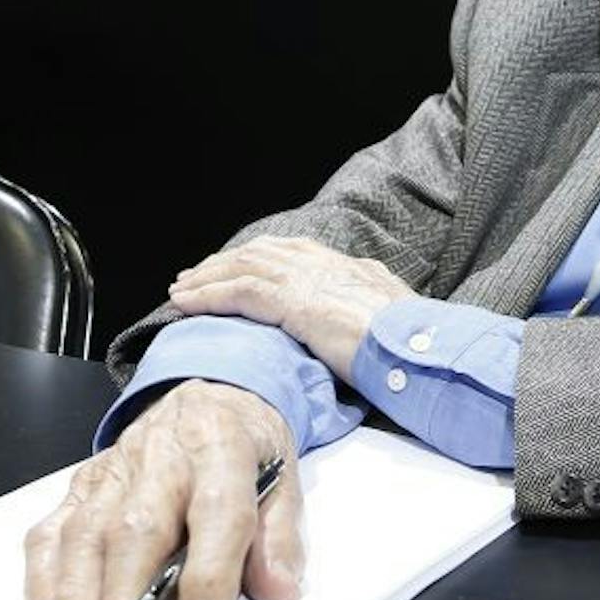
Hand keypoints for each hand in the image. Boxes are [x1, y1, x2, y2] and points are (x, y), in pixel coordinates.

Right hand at [22, 380, 302, 599]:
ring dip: (76, 596)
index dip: (208, 577)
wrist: (210, 392)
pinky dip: (44, 576)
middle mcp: (161, 455)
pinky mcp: (84, 483)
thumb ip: (279, 537)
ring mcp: (116, 469)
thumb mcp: (283, 476)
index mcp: (221, 446)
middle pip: (137, 527)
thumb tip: (279, 591)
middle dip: (125, 598)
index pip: (216, 512)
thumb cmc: (245, 443)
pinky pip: (54, 528)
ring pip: (86, 531)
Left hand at [168, 236, 412, 380]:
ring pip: (242, 268)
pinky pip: (238, 292)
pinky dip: (207, 296)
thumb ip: (370, 305)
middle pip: (258, 254)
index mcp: (345, 265)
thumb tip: (363, 310)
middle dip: (221, 264)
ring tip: (179, 292)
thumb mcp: (392, 314)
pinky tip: (185, 305)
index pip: (288, 252)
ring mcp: (307, 279)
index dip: (254, 258)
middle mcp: (322, 263)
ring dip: (205, 279)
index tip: (231, 268)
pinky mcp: (293, 301)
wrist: (421, 347)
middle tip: (192, 277)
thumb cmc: (414, 342)